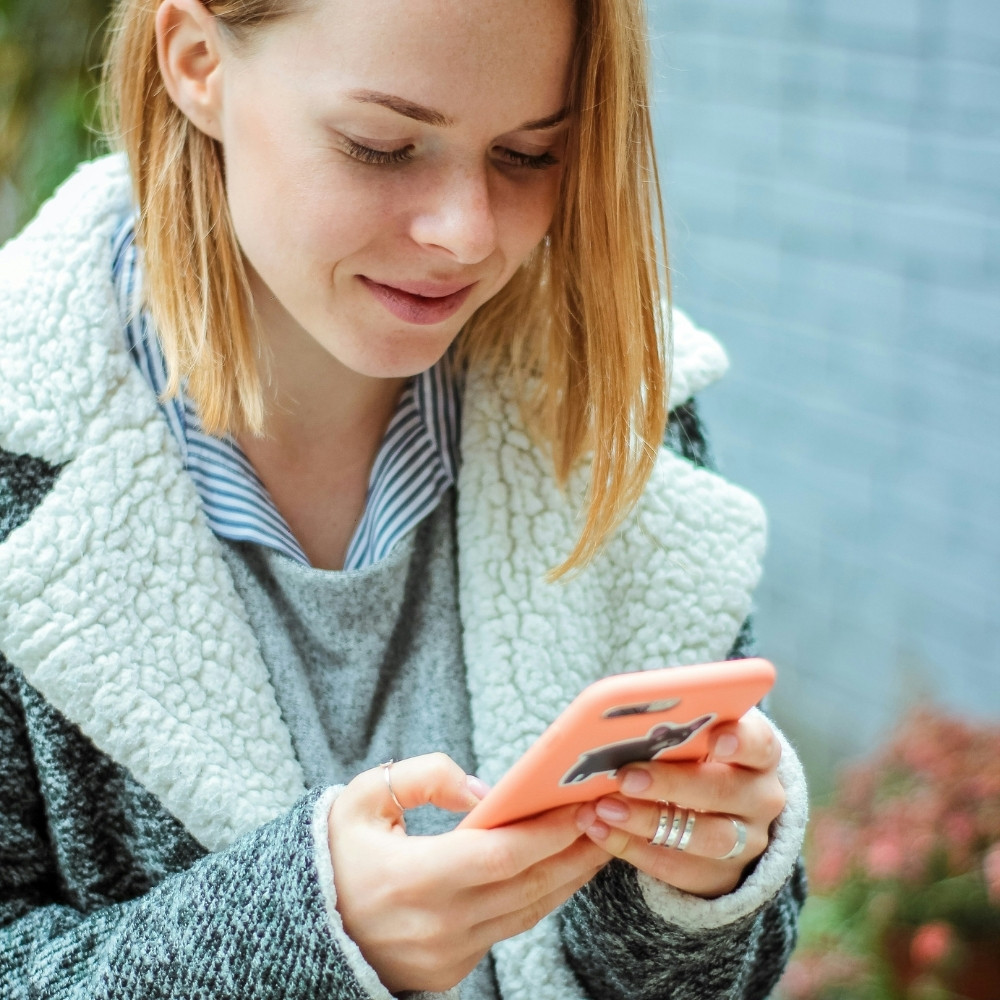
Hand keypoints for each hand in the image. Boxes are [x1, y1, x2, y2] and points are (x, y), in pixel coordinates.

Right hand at [328, 753, 608, 993]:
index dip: (548, 832)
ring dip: (568, 877)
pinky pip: (508, 928)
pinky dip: (538, 898)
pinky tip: (558, 871)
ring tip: (599, 840)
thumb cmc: (335, 853)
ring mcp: (446, 953)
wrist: (302, 925)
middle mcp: (436, 924)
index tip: (582, 805)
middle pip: (527, 886)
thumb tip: (486, 791)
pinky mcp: (451, 969)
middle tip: (610, 816)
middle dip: (575, 851)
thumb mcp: (366, 797)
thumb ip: (427, 777)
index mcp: (412, 878)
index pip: (501, 855)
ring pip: (527, 912)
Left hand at [574, 707, 784, 897]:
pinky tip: (600, 830)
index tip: (715, 739)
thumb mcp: (696, 738)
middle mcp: (761, 798)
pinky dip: (632, 848)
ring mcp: (747, 841)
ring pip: (706, 836)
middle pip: (725, 791)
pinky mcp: (721, 877)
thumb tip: (624, 718)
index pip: (759, 744)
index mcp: (760, 753)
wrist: (719, 813)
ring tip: (604, 807)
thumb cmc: (697, 757)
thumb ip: (674, 728)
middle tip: (626, 777)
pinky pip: (678, 868)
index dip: (740, 741)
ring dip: (648, 821)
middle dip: (672, 784)